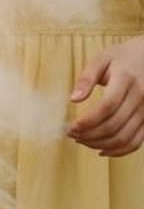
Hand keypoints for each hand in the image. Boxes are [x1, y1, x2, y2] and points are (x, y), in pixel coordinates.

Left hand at [68, 38, 143, 156]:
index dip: (88, 120)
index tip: (71, 126)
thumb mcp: (102, 59)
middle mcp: (140, 97)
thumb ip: (86, 78)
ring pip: (124, 137)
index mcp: (126, 79)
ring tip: (82, 141)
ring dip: (100, 144)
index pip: (107, 106)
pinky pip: (136, 143)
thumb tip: (73, 99)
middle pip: (114, 125)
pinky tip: (101, 150)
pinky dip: (118, 151)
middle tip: (72, 134)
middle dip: (89, 134)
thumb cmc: (124, 57)